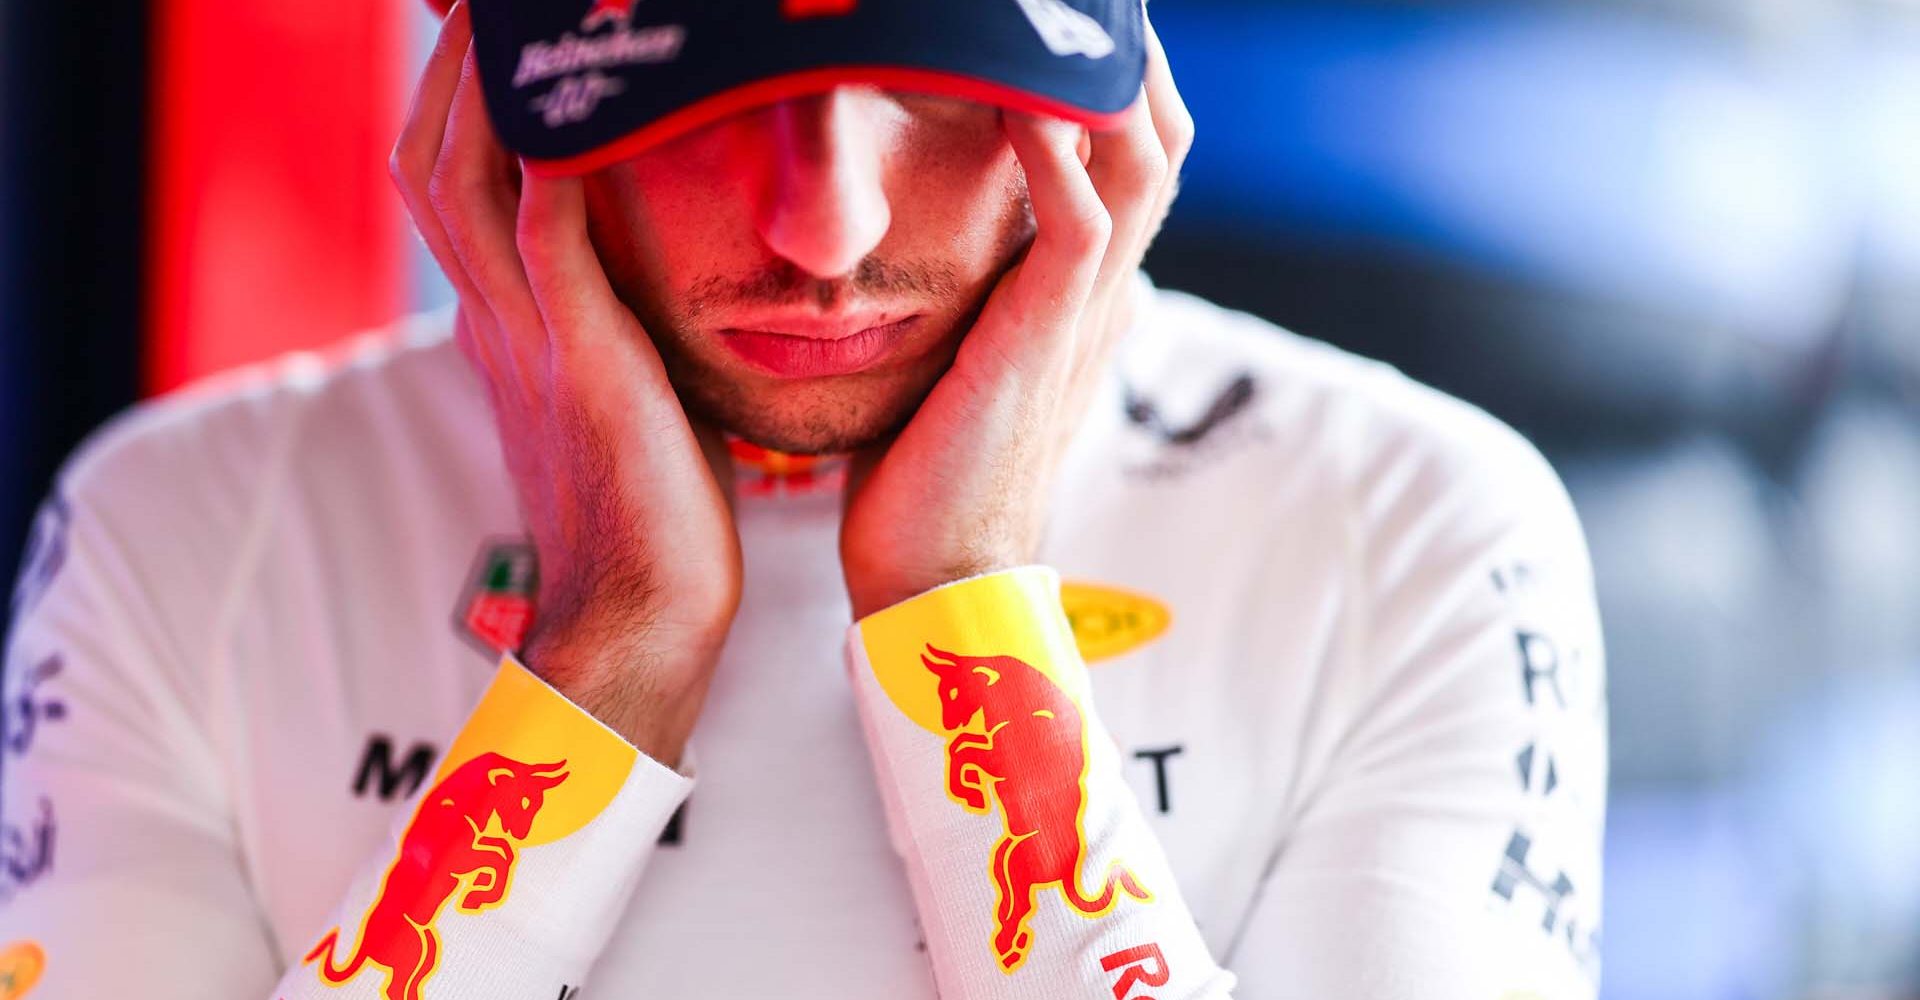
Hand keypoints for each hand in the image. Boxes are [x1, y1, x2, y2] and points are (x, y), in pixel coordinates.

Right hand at [390, 2, 741, 765]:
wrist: (641, 619)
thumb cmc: (654, 510)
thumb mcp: (621, 393)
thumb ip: (612, 324)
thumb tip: (644, 269)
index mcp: (506, 326)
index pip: (452, 184)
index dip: (459, 100)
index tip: (491, 34)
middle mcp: (497, 321)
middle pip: (432, 159)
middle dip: (450, 68)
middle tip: (477, 3)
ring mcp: (528, 341)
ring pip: (464, 183)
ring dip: (480, 87)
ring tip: (502, 13)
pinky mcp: (580, 366)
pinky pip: (545, 243)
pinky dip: (547, 167)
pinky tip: (571, 104)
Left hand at [838, 22, 1192, 618]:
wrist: (934, 577)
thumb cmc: (923, 474)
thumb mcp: (954, 357)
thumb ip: (969, 297)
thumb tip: (938, 249)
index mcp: (1082, 292)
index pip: (1131, 157)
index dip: (1114, 80)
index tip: (1061, 24)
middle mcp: (1100, 293)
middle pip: (1158, 139)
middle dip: (1126, 57)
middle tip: (1081, 0)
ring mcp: (1082, 316)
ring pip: (1138, 164)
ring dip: (1102, 77)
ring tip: (1054, 16)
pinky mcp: (1043, 343)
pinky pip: (1078, 224)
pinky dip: (1058, 152)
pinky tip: (1017, 93)